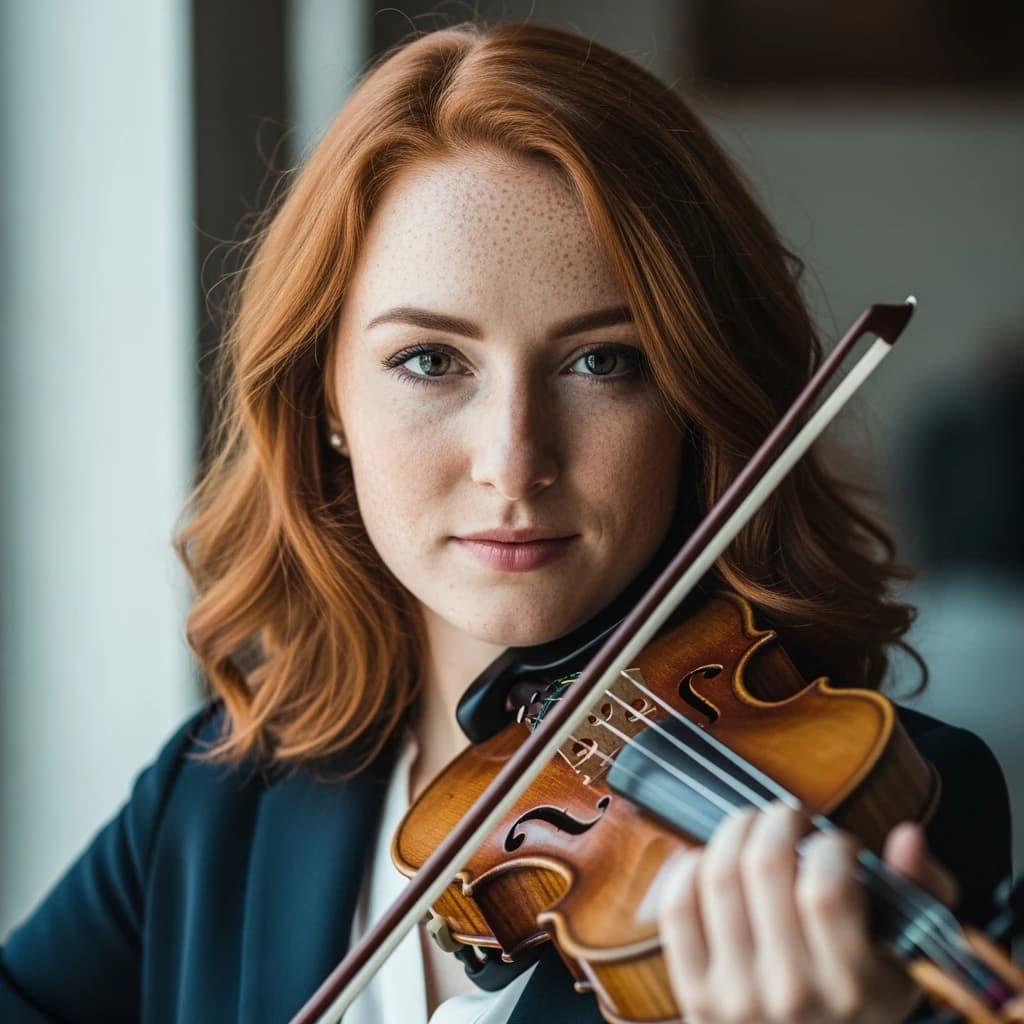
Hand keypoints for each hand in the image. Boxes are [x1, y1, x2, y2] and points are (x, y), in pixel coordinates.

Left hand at [657, 803, 956, 1023]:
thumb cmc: (861, 1000)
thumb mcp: (908, 958)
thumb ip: (922, 893)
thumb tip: (906, 836)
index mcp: (852, 988)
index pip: (826, 890)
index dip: (831, 846)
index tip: (838, 844)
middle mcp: (790, 994)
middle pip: (765, 867)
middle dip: (778, 820)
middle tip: (790, 817)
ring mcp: (734, 995)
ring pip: (718, 876)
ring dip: (735, 831)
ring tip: (755, 827)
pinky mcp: (693, 993)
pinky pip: (678, 908)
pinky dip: (689, 866)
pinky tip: (713, 858)